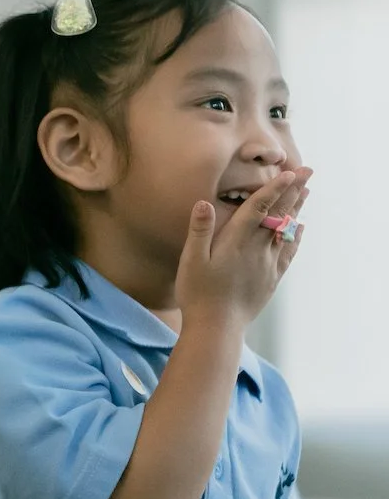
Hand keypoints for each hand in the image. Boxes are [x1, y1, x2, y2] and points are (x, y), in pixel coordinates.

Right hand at [175, 169, 310, 330]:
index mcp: (236, 241)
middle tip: (308, 171)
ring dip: (296, 209)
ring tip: (307, 192)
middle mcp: (256, 249)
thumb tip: (204, 203)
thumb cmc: (198, 293)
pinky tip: (301, 228)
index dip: (274, 189)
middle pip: (278, 214)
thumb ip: (199, 231)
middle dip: (293, 191)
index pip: (259, 208)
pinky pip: (289, 252)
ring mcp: (267, 264)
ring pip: (286, 230)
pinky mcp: (271, 278)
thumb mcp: (191, 261)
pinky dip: (297, 237)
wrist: (218, 327)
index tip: (290, 172)